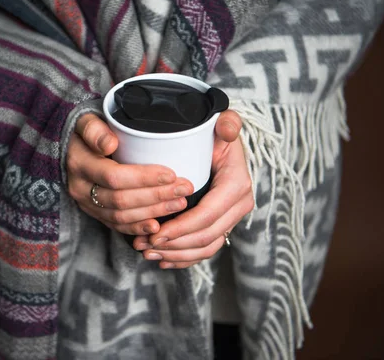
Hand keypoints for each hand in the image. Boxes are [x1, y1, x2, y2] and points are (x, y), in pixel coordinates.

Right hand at [66, 113, 193, 234]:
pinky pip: (117, 226)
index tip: (171, 174)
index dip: (144, 178)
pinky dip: (138, 228)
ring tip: (179, 203)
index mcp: (80, 164)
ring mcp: (87, 204)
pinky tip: (158, 226)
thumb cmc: (86, 131)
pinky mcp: (95, 213)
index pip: (115, 176)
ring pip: (121, 216)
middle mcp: (80, 188)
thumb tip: (110, 143)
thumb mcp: (86, 122)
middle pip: (121, 200)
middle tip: (184, 189)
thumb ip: (95, 130)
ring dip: (153, 212)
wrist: (70, 146)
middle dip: (156, 197)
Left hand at [134, 110, 253, 268]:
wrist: (220, 145)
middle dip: (173, 245)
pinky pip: (205, 250)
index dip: (181, 228)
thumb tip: (227, 129)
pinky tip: (163, 259)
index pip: (207, 214)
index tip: (155, 233)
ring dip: (176, 255)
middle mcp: (238, 205)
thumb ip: (227, 122)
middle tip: (144, 245)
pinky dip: (184, 258)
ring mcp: (231, 218)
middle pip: (205, 236)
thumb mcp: (222, 124)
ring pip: (205, 247)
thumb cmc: (215, 135)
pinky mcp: (222, 226)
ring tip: (147, 253)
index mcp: (237, 185)